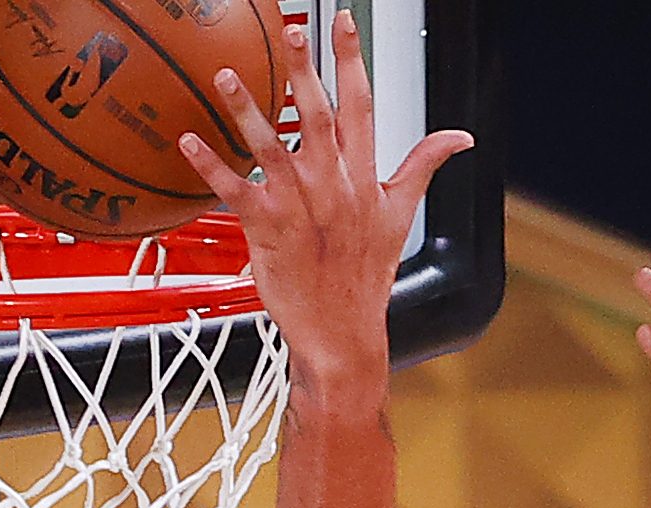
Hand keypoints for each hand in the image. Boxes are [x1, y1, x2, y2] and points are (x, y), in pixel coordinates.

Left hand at [178, 9, 471, 378]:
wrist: (343, 333)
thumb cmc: (366, 275)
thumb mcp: (402, 217)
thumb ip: (424, 168)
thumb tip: (461, 138)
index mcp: (364, 179)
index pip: (361, 107)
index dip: (352, 62)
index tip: (343, 22)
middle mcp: (333, 187)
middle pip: (318, 117)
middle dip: (304, 71)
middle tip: (292, 30)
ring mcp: (300, 208)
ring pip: (272, 148)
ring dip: (247, 109)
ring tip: (225, 74)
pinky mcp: (268, 230)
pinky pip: (235, 192)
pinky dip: (211, 167)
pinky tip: (189, 141)